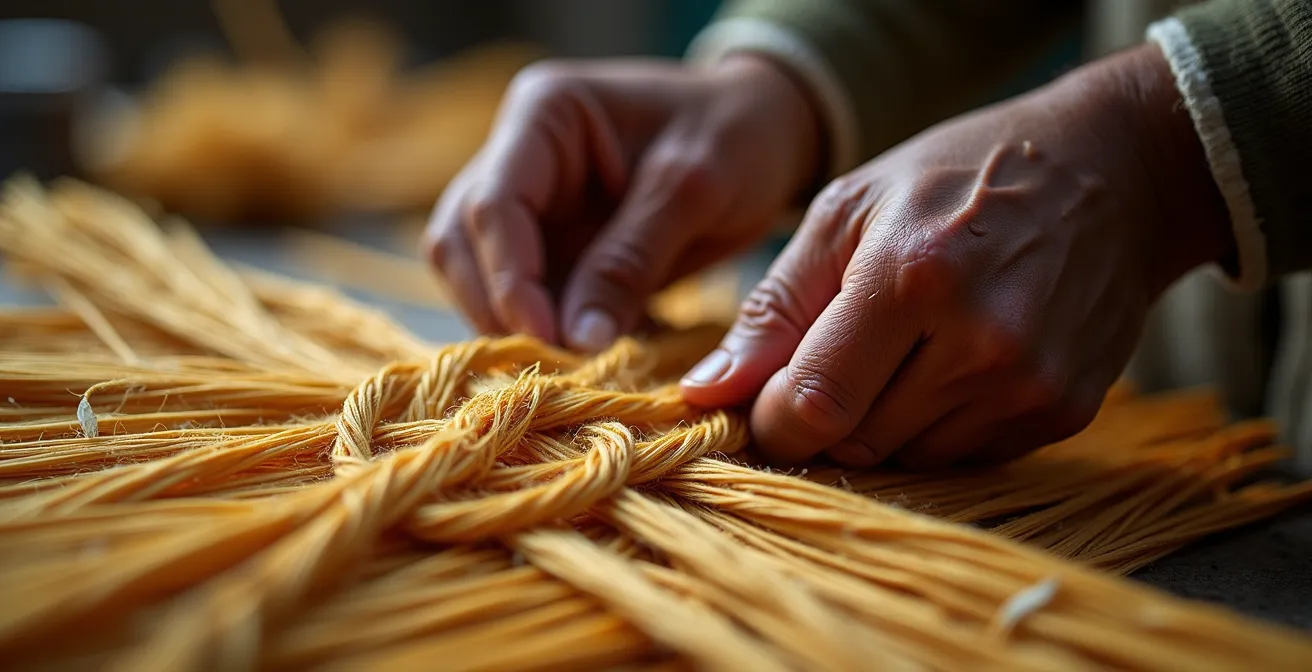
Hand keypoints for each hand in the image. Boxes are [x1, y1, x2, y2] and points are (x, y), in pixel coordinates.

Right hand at [423, 54, 821, 349]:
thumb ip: (630, 258)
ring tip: (571, 368)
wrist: (770, 136)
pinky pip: (525, 300)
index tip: (547, 337)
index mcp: (544, 114)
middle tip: (555, 365)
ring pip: (479, 279)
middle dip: (500, 308)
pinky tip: (587, 361)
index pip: (494, 204)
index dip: (510, 278)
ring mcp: (530, 208)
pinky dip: (546, 334)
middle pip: (464, 245)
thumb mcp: (693, 188)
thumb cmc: (738, 136)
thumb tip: (576, 340)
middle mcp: (518, 158)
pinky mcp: (553, 251)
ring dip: (513, 328)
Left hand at [681, 43, 1233, 469]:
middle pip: (854, 441)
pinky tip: (953, 361)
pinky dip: (937, 424)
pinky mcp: (1063, 412)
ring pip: (906, 458)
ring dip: (881, 421)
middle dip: (823, 417)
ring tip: (904, 346)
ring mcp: (1029, 384)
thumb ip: (774, 307)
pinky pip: (963, 457)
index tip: (765, 398)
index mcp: (911, 278)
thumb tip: (707, 394)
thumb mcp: (848, 211)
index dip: (771, 418)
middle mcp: (979, 342)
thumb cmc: (957, 178)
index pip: (811, 404)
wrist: (1113, 174)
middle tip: (837, 354)